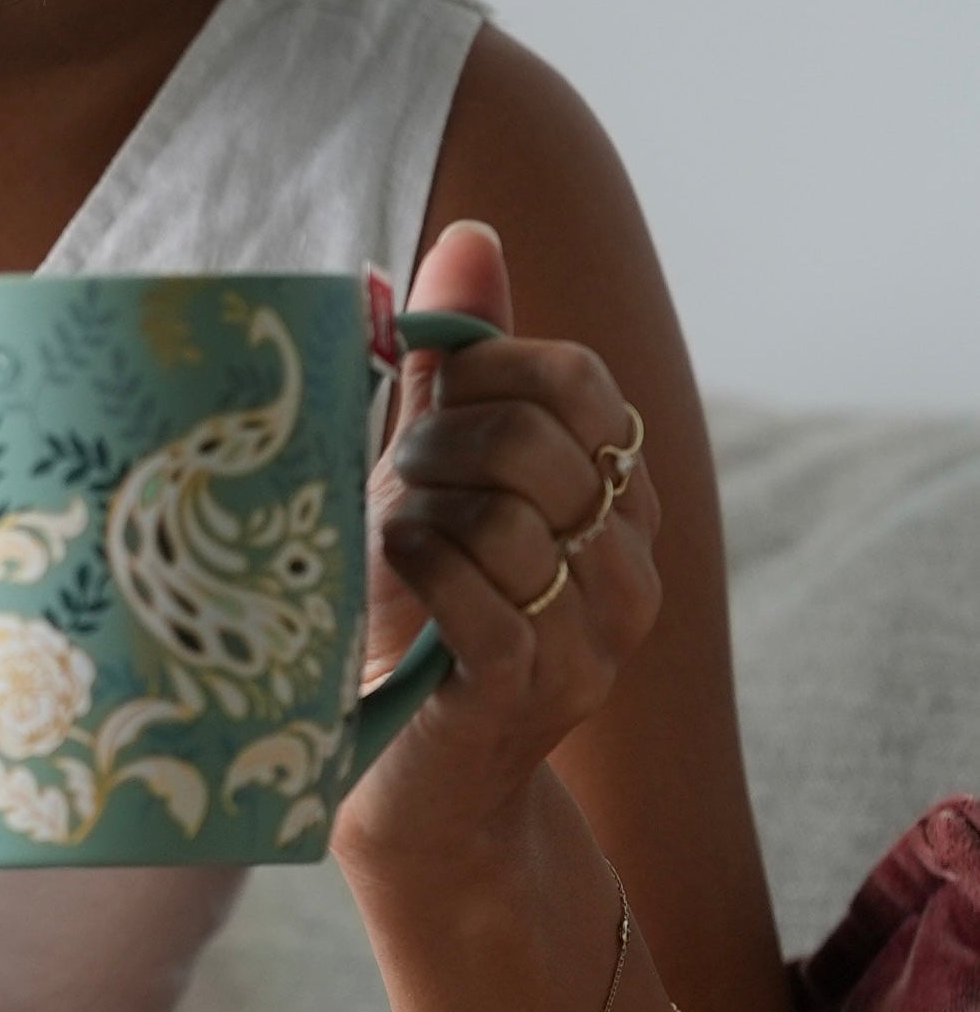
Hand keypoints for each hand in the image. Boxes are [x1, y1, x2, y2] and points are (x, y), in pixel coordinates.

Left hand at [336, 216, 661, 875]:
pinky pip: (479, 591)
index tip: (423, 410)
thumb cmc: (405, 605)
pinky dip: (414, 567)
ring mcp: (593, 637)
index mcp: (617, 499)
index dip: (487, 373)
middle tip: (392, 489)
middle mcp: (628, 566)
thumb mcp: (427, 471)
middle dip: (439, 446)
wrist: (401, 776)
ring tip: (385, 550)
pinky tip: (384, 576)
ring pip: (508, 516)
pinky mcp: (530, 691)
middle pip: (541, 441)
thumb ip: (454, 361)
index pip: (582, 382)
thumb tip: (470, 235)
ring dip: (416, 514)